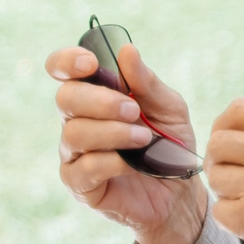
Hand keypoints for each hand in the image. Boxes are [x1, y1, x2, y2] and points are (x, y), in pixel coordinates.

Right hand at [50, 40, 206, 243]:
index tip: (91, 63)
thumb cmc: (170, 145)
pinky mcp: (79, 184)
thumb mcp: (169, 108)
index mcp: (94, 96)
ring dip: (112, 133)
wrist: (180, 192)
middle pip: (65, 99)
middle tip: (133, 110)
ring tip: (144, 140)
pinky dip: (111, 162)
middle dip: (100, 101)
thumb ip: (147, 82)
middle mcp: (77, 121)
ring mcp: (74, 153)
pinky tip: (133, 165)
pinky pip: (84, 168)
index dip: (67, 61)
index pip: (63, 70)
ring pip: (74, 133)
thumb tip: (127, 50)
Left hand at [205, 99, 243, 243]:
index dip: (225, 126)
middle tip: (239, 176)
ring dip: (228, 191)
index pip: (237, 110)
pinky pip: (220, 210)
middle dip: (223, 161)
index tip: (228, 141)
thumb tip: (237, 130)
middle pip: (218, 143)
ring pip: (215, 177)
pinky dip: (233, 219)